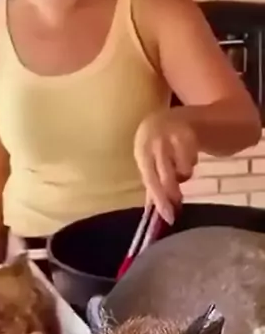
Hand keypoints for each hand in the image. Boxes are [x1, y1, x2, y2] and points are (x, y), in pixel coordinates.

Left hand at [134, 109, 198, 223]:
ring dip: (184, 174)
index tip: (168, 218)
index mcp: (141, 147)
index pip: (148, 177)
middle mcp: (152, 139)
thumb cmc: (168, 141)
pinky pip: (193, 158)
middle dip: (171, 193)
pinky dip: (193, 162)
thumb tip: (151, 210)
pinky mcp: (188, 130)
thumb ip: (154, 179)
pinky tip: (191, 156)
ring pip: (181, 168)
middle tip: (179, 205)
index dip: (158, 199)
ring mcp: (170, 133)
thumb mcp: (155, 157)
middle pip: (162, 175)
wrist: (191, 114)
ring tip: (183, 168)